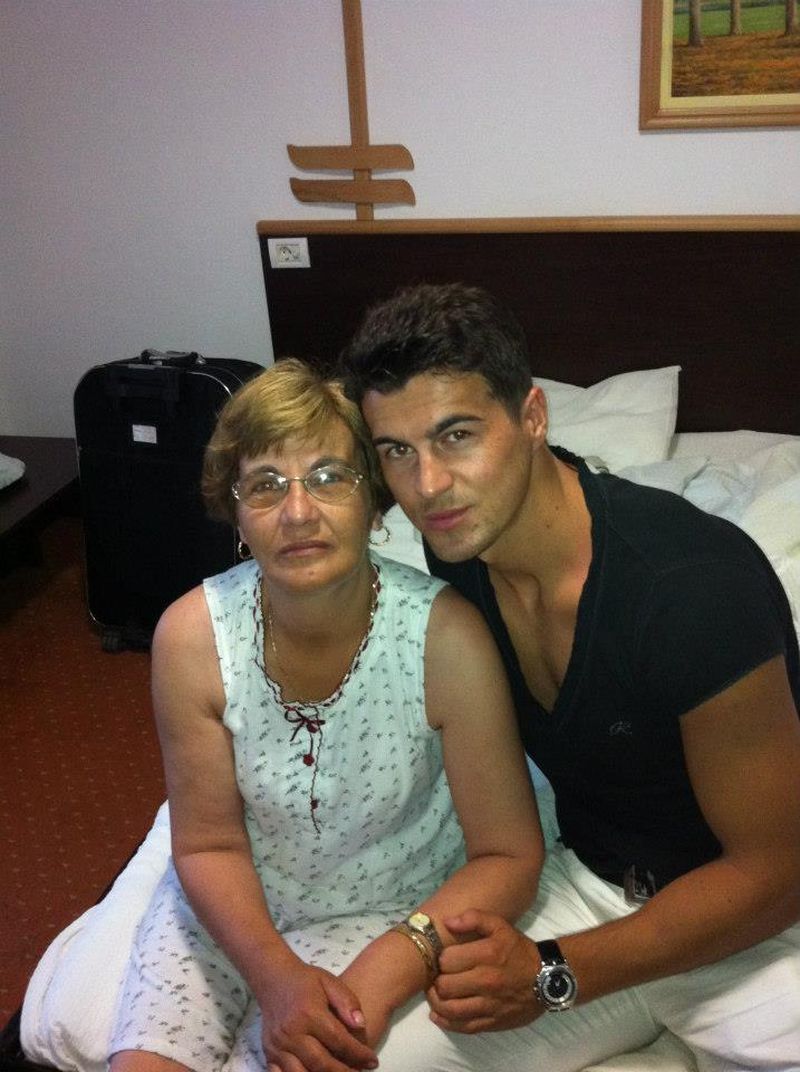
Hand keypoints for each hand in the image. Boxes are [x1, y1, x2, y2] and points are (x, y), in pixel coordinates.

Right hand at [260, 961, 377, 1071]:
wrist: (273, 978)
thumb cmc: (306, 980)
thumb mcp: (330, 982)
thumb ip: (347, 1002)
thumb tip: (361, 1025)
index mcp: (309, 1013)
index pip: (339, 1041)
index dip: (358, 1054)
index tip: (373, 1061)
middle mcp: (292, 1032)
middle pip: (321, 1063)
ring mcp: (278, 1045)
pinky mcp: (268, 1052)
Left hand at [427, 909, 541, 1032]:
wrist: (548, 979)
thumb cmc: (519, 950)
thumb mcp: (500, 926)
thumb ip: (474, 918)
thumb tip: (447, 922)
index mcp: (487, 955)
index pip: (447, 960)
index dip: (440, 959)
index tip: (442, 959)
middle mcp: (486, 981)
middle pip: (445, 986)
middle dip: (436, 981)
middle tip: (437, 977)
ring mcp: (489, 1005)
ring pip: (450, 1009)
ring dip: (436, 1002)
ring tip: (435, 994)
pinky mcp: (492, 1022)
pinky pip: (463, 1026)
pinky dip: (446, 1022)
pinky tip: (438, 1014)